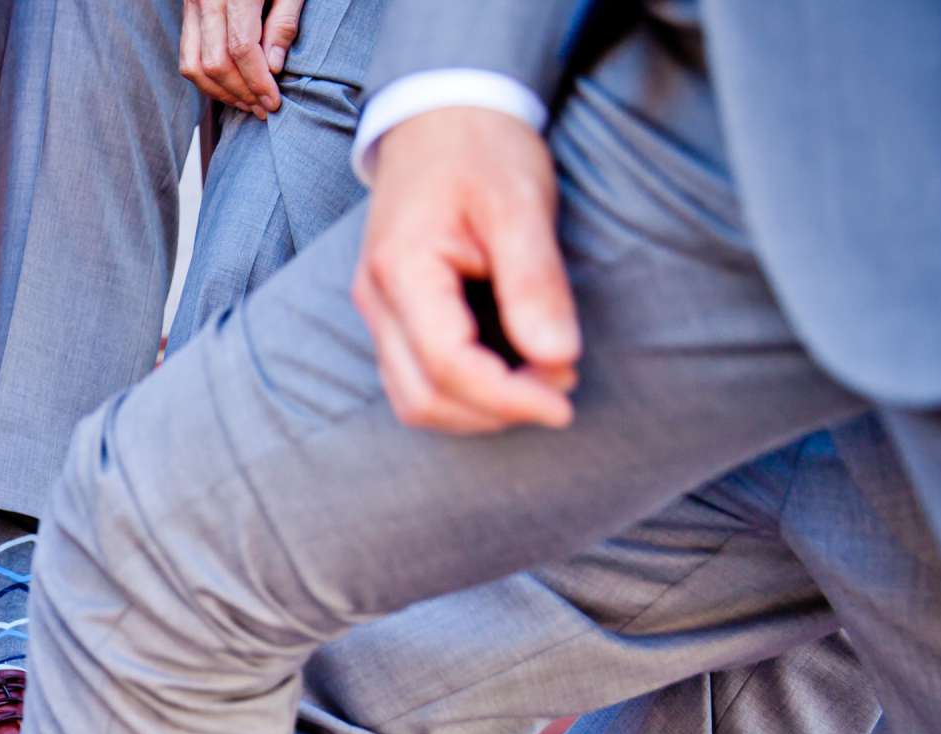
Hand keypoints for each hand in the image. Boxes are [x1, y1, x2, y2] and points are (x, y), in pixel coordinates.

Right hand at [181, 0, 305, 117]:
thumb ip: (284, 22)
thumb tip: (273, 68)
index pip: (241, 48)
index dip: (257, 80)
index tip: (274, 101)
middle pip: (214, 63)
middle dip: (240, 92)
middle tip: (263, 108)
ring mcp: (192, 5)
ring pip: (193, 65)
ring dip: (220, 93)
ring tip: (247, 103)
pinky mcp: (187, 11)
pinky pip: (189, 55)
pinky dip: (207, 79)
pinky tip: (231, 87)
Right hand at [353, 107, 579, 433]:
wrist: (440, 114)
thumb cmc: (483, 151)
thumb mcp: (520, 205)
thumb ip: (535, 284)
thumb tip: (557, 359)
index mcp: (402, 270)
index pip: (448, 366)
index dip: (508, 397)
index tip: (565, 402)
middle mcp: (375, 300)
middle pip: (423, 398)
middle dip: (495, 410)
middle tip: (561, 388)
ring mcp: (376, 311)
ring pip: (415, 399)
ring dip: (478, 409)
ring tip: (539, 382)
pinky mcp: (390, 315)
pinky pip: (416, 379)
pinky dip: (464, 392)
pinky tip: (510, 370)